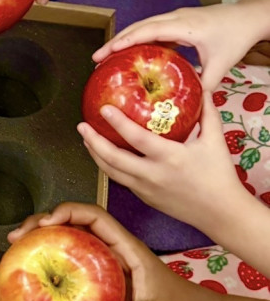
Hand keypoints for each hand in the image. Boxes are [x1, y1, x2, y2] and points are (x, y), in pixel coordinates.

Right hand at [7, 201, 198, 300]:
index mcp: (127, 249)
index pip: (95, 217)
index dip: (67, 213)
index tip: (44, 225)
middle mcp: (114, 247)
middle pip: (75, 221)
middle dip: (44, 222)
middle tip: (18, 237)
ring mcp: (107, 258)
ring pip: (72, 235)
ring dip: (44, 236)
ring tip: (18, 247)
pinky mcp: (102, 271)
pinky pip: (73, 255)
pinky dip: (52, 255)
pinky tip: (35, 268)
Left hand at [77, 91, 246, 233]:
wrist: (220, 212)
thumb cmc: (219, 175)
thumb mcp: (215, 141)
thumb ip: (207, 114)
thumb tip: (203, 88)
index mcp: (170, 157)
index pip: (137, 138)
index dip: (118, 123)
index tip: (104, 109)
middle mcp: (152, 175)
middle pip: (113, 159)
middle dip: (93, 142)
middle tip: (82, 126)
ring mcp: (145, 189)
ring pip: (111, 172)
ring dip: (95, 155)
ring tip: (86, 139)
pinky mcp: (144, 198)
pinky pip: (121, 180)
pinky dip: (109, 167)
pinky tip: (104, 156)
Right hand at [91, 0, 269, 90]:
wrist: (249, 16)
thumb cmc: (236, 37)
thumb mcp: (221, 65)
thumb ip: (204, 84)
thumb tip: (186, 104)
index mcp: (184, 26)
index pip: (147, 31)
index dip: (124, 42)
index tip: (106, 54)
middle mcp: (176, 18)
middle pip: (138, 27)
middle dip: (115, 42)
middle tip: (96, 59)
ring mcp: (176, 18)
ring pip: (143, 26)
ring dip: (124, 40)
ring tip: (107, 58)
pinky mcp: (179, 21)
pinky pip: (153, 29)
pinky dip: (138, 40)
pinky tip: (130, 56)